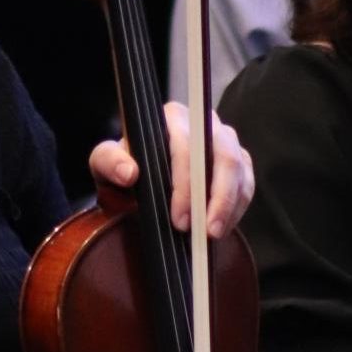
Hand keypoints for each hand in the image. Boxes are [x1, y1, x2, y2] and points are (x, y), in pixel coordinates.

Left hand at [89, 102, 253, 238]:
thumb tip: (129, 172)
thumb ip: (110, 163)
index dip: (186, 185)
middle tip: (204, 232)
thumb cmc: (122, 171)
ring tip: (214, 235)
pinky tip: (222, 227)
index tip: (179, 219)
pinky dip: (237, 207)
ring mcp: (224, 141)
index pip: (186, 147)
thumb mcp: (105, 166)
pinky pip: (247, 182)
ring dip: (230, 204)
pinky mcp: (238, 162)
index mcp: (172, 117)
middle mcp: (203, 122)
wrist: (137, 185)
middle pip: (223, 154)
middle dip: (216, 197)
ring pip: (239, 168)